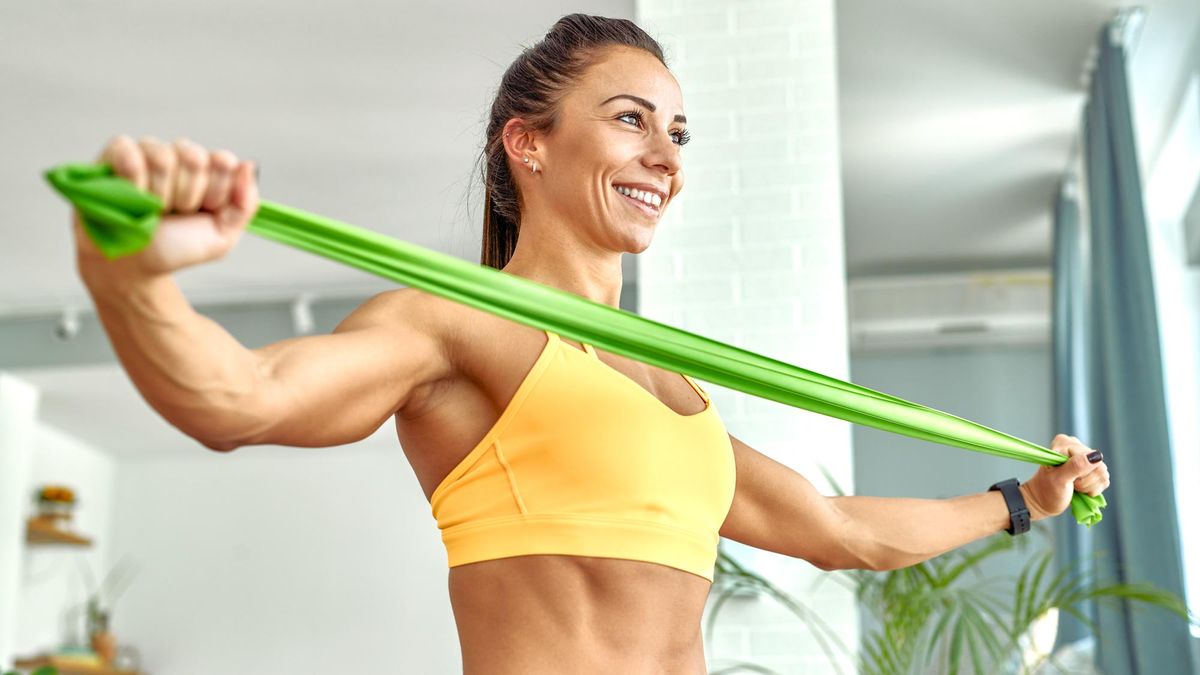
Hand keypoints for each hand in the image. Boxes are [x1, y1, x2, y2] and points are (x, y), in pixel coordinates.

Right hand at [74, 134, 258, 279]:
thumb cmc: (175, 248)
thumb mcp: (221, 236)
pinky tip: (130, 197)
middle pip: (194, 158)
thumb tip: (248, 166)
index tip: (203, 212)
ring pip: (163, 158)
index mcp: (210, 171)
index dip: (214, 193)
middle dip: (186, 196)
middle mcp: (181, 155)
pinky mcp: (117, 152)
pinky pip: (129, 153)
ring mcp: (149, 151)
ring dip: (158, 195)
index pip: (223, 161)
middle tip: (174, 214)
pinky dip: (131, 182)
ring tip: (151, 210)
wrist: (133, 266)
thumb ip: (244, 204)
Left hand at [1019, 434, 1110, 520]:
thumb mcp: (1059, 479)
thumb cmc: (1046, 490)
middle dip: (1085, 481)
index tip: (1066, 477)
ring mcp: (1085, 458)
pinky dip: (1093, 489)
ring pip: (1103, 473)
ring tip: (1074, 486)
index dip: (1081, 472)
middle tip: (1070, 484)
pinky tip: (1081, 490)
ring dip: (1089, 486)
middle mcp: (1076, 446)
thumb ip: (1075, 466)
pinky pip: (1104, 480)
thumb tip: (1096, 456)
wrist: (1043, 501)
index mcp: (1065, 443)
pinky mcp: (1093, 470)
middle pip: (1098, 465)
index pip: (1088, 457)